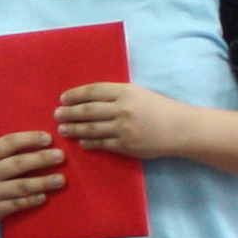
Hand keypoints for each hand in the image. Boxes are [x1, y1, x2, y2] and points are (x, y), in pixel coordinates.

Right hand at [0, 127, 71, 228]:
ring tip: (61, 180)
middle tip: (60, 156)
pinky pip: (16, 205)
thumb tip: (43, 142)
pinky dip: (31, 200)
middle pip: (17, 164)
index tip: (49, 138)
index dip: (29, 139)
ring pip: (20, 187)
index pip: (8, 143)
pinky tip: (44, 197)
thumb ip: (7, 152)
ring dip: (42, 182)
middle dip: (41, 159)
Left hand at [47, 82, 197, 164]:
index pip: (93, 91)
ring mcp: (123, 129)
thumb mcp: (138, 93)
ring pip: (91, 129)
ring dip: (74, 129)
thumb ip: (115, 95)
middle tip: (57, 115)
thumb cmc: (158, 108)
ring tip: (62, 129)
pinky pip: (102, 144)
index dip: (75, 95)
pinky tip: (81, 142)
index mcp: (125, 91)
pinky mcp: (126, 146)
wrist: (180, 128)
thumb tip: (87, 99)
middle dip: (69, 113)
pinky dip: (89, 143)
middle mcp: (123, 109)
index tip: (63, 98)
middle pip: (87, 111)